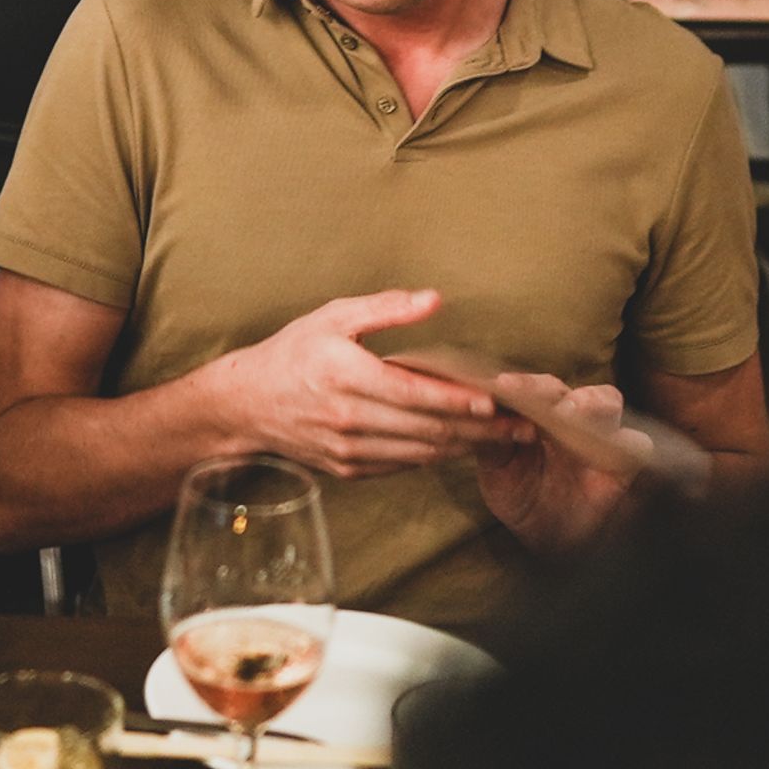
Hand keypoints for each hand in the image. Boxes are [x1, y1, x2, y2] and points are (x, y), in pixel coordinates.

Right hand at [209, 290, 525, 480]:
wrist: (248, 404)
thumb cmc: (294, 352)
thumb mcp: (333, 316)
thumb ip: (386, 308)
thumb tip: (434, 300)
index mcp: (346, 375)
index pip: (414, 394)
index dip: (458, 401)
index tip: (494, 401)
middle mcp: (348, 418)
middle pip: (427, 429)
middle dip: (479, 430)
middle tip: (520, 427)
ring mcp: (348, 449)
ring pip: (420, 453)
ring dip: (464, 447)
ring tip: (502, 440)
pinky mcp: (349, 469)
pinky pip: (402, 465)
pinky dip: (435, 456)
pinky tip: (460, 445)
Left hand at [472, 372, 636, 555]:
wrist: (548, 540)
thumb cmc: (520, 496)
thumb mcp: (497, 472)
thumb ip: (491, 442)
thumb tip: (482, 410)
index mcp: (536, 412)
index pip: (530, 388)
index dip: (518, 384)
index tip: (500, 385)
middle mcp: (569, 415)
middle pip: (564, 389)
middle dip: (548, 391)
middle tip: (531, 398)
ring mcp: (598, 434)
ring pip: (607, 401)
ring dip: (591, 403)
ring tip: (571, 412)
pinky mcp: (624, 461)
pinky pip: (636, 444)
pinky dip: (630, 441)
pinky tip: (612, 445)